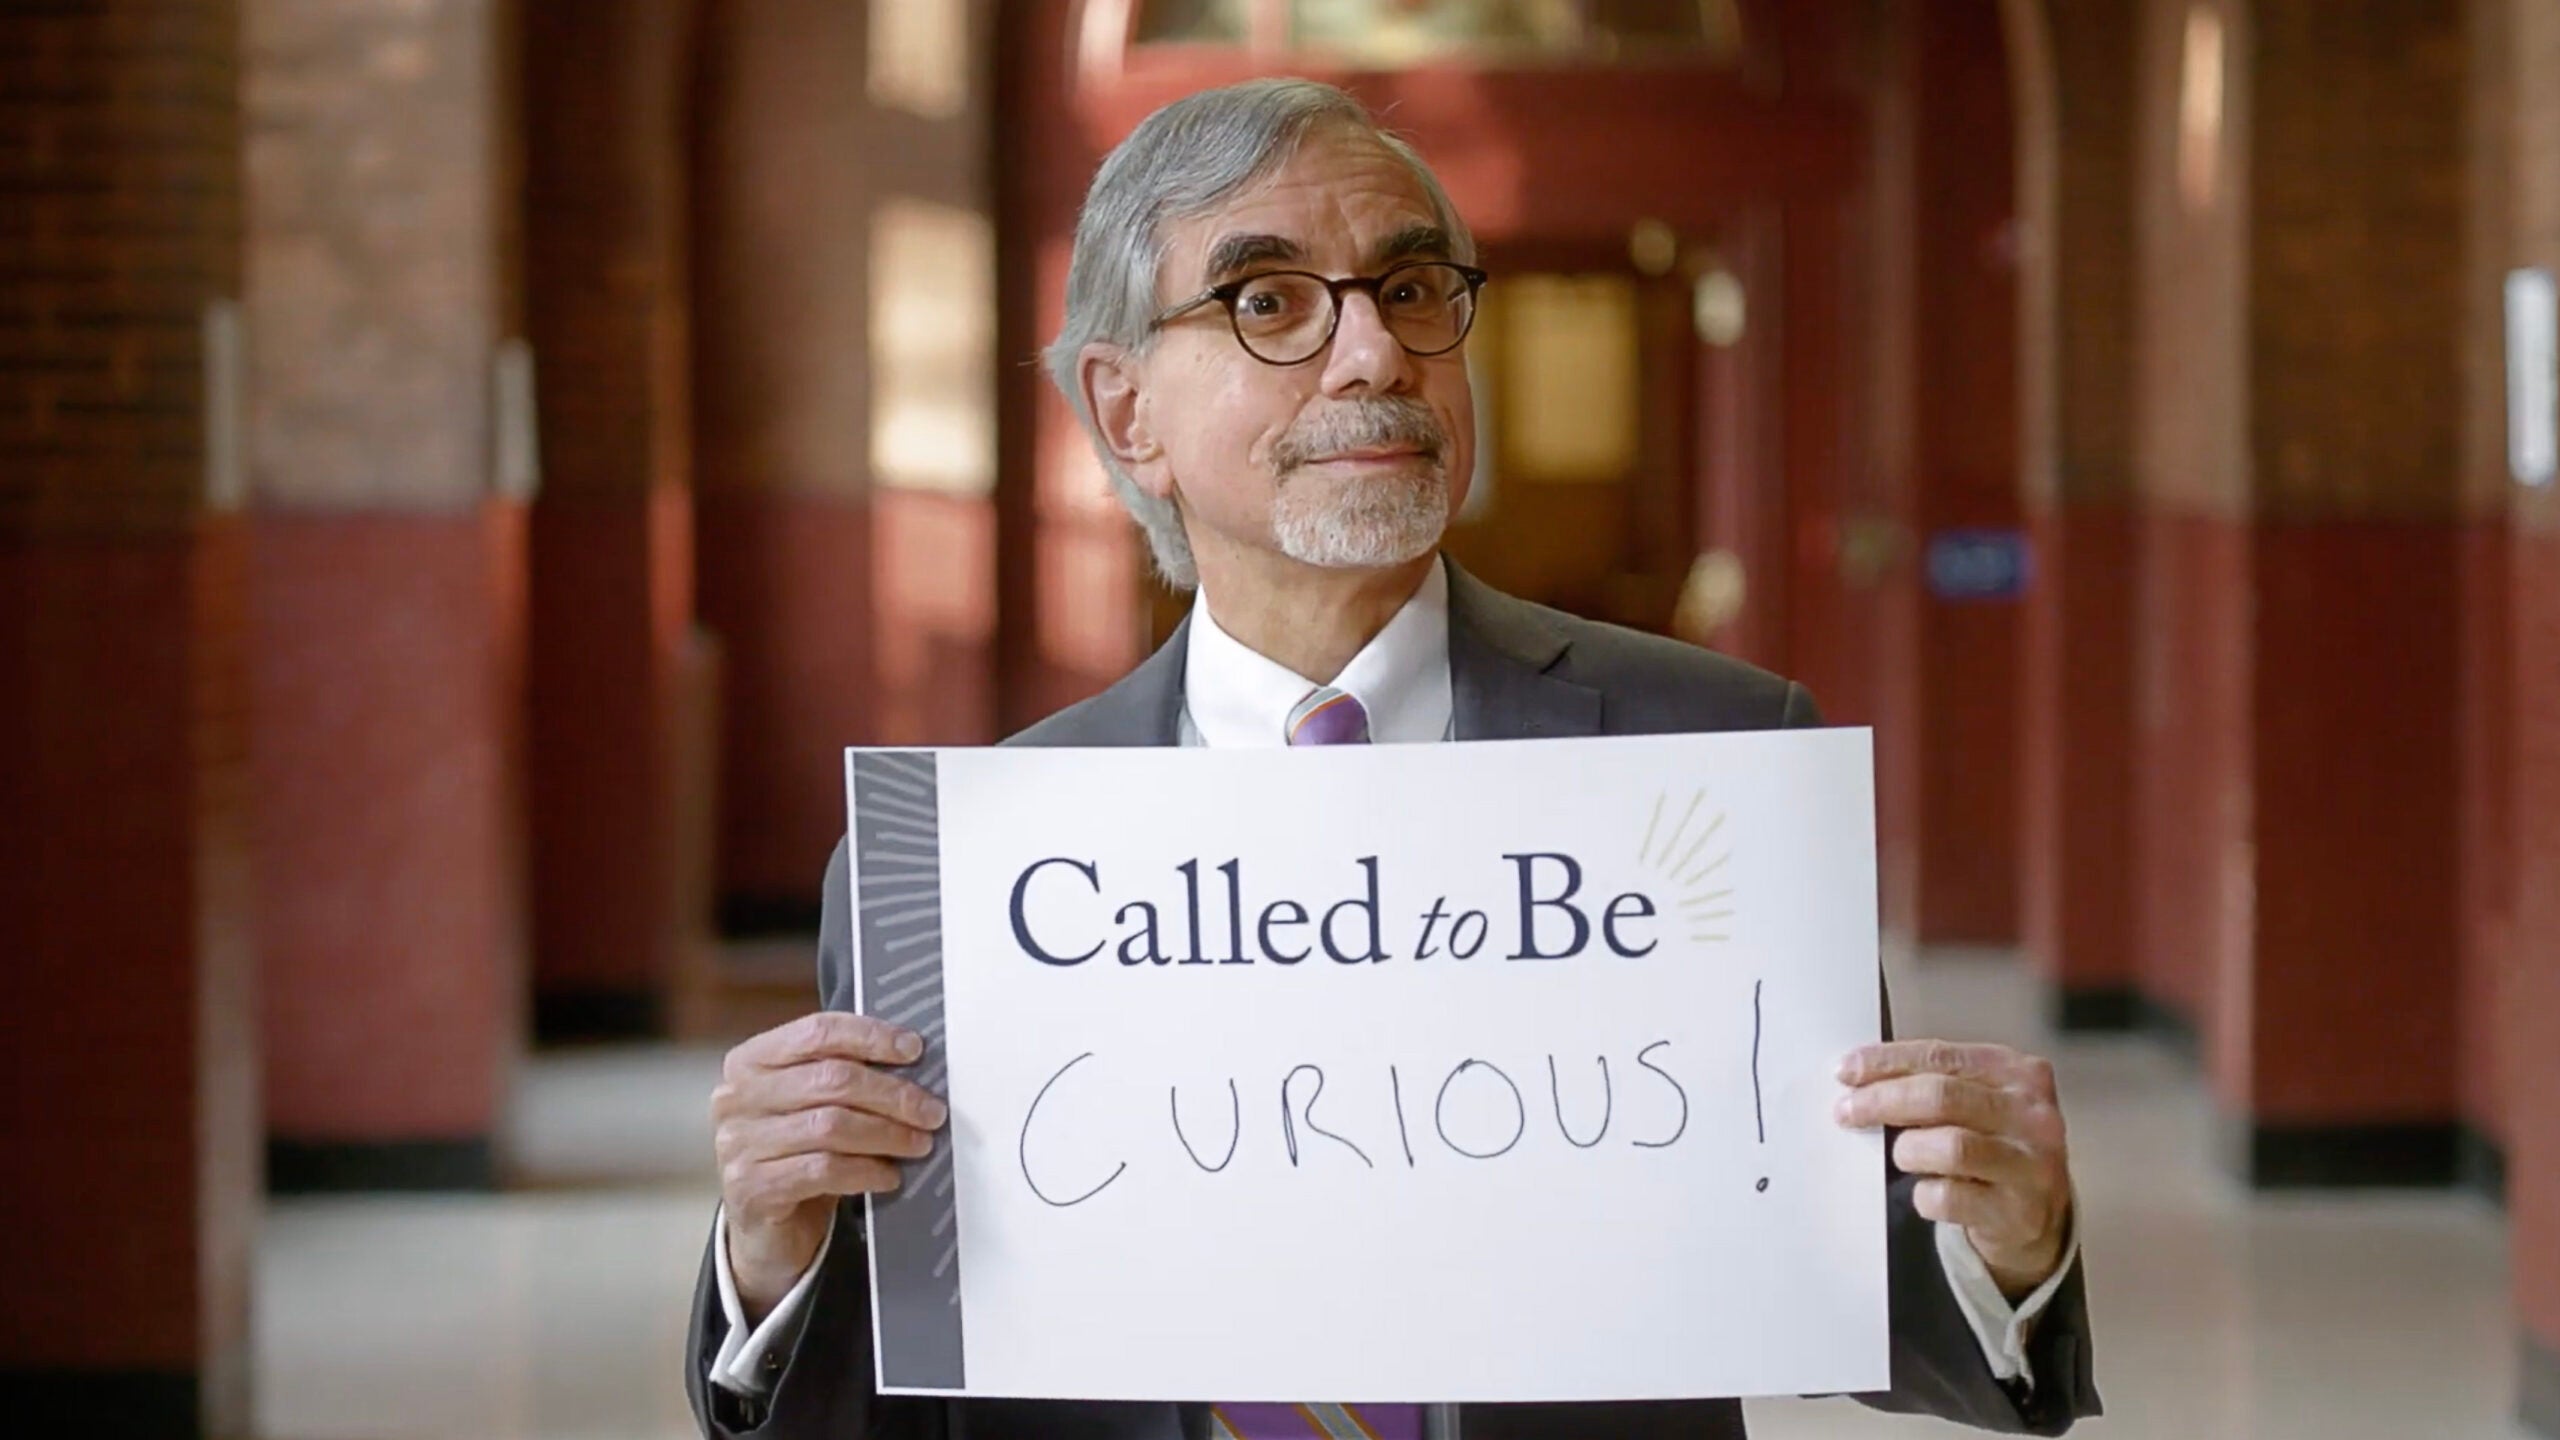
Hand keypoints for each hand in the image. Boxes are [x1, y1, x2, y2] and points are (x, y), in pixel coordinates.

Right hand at [712, 1012, 948, 1318]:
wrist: (764, 1226)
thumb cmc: (795, 1151)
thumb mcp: (810, 1104)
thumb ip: (843, 1075)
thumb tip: (912, 1059)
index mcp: (751, 1060)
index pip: (817, 1032)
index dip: (871, 1036)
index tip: (914, 1049)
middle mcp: (736, 1096)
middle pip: (832, 1079)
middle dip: (892, 1094)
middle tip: (931, 1111)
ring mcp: (738, 1143)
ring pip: (831, 1125)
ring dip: (887, 1134)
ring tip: (919, 1143)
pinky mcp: (750, 1187)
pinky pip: (823, 1170)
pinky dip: (866, 1171)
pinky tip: (888, 1175)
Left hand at [1835, 1040, 2072, 1297]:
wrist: (2038, 1216)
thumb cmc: (1993, 1146)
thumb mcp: (1977, 1103)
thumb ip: (1933, 1084)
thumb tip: (1859, 1078)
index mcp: (2018, 1073)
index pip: (1941, 1056)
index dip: (1886, 1061)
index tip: (1846, 1070)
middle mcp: (2032, 1115)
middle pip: (1942, 1096)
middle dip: (1883, 1101)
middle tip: (1846, 1112)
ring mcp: (2031, 1164)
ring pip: (1951, 1146)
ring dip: (1909, 1150)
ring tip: (1903, 1156)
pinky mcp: (2018, 1211)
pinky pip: (1951, 1197)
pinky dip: (1925, 1195)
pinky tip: (1926, 1194)